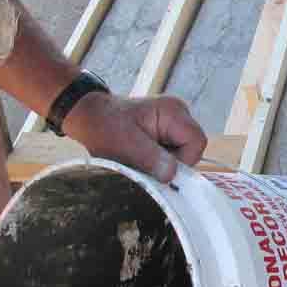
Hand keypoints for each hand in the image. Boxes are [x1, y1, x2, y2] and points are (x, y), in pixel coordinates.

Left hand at [63, 92, 207, 183]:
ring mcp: (174, 121)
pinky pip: (173, 151)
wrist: (89, 116)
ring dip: (163, 162)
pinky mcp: (167, 130)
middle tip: (144, 163)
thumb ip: (151, 158)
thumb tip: (172, 175)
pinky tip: (142, 155)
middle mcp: (179, 113)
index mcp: (173, 111)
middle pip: (192, 148)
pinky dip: (159, 158)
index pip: (196, 143)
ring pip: (183, 152)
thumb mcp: (125, 144)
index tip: (158, 167)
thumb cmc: (104, 125)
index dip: (182, 161)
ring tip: (140, 157)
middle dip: (171, 162)